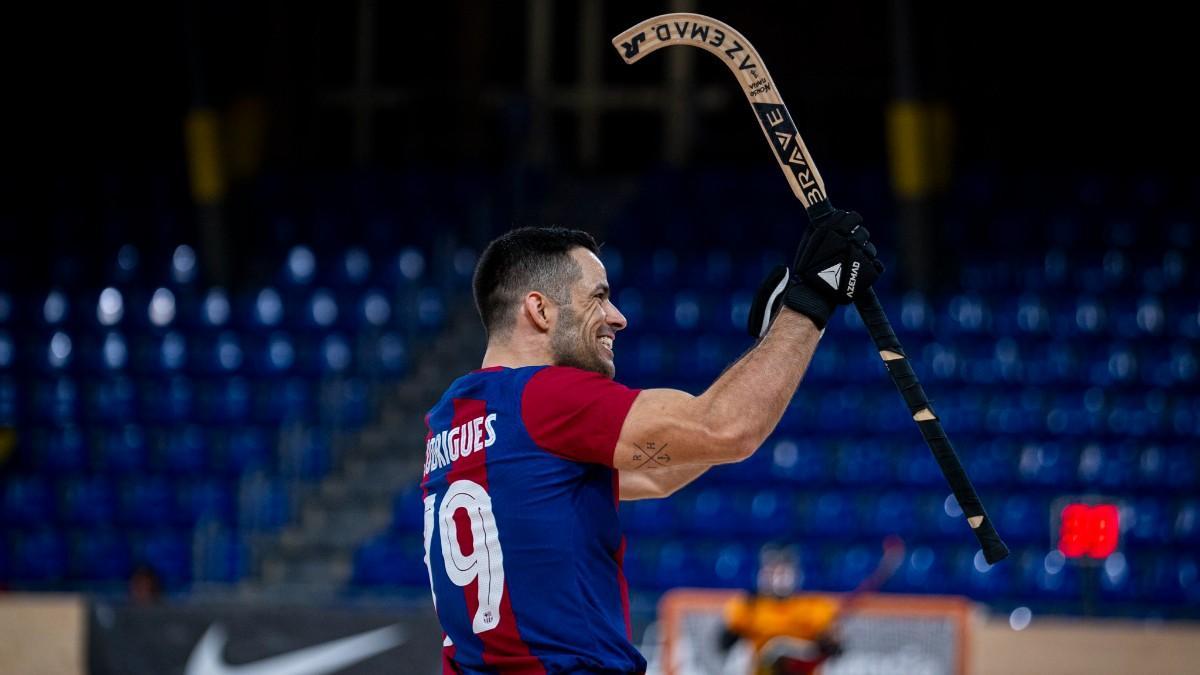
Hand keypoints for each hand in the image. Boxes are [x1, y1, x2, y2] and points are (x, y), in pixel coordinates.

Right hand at [747, 208, 883, 335]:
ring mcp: (861, 256)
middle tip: (849, 247)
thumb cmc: (808, 269)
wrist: (813, 294)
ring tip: (851, 263)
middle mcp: (850, 241)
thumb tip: (838, 216)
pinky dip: (870, 268)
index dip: (852, 221)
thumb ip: (825, 227)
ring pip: (871, 249)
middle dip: (857, 238)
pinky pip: (877, 265)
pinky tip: (858, 272)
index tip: (849, 227)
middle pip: (863, 232)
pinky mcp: (869, 272)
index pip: (854, 217)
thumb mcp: (810, 242)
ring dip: (863, 254)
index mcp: (836, 231)